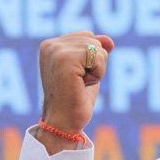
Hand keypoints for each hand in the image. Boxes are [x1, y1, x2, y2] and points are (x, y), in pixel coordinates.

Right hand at [37, 31, 114, 152]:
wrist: (64, 122)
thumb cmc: (75, 100)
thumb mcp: (88, 71)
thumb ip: (96, 52)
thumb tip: (109, 40)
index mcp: (50, 45)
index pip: (87, 36)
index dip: (91, 59)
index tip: (76, 77)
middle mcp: (50, 45)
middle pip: (93, 39)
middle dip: (95, 63)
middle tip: (79, 82)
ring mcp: (56, 51)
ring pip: (97, 48)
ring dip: (96, 70)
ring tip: (80, 84)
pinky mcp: (65, 59)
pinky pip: (98, 57)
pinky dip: (97, 74)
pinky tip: (82, 85)